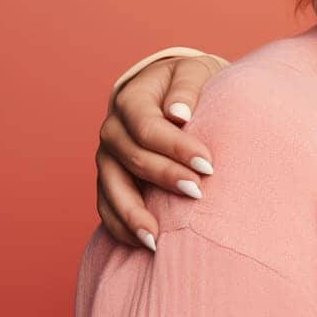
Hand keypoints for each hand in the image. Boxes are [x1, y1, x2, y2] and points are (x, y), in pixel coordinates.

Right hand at [96, 54, 224, 249]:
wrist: (176, 95)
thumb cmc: (192, 83)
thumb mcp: (194, 72)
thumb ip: (186, 88)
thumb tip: (178, 114)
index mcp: (131, 99)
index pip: (147, 126)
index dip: (176, 147)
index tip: (208, 165)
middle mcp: (113, 129)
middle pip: (132, 158)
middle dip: (165, 177)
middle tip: (198, 193)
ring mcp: (107, 158)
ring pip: (112, 188)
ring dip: (134, 214)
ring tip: (157, 239)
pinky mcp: (110, 180)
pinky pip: (107, 207)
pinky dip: (122, 227)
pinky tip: (145, 244)